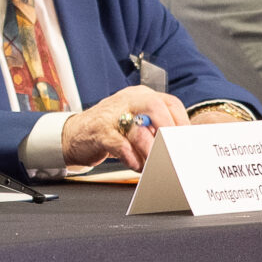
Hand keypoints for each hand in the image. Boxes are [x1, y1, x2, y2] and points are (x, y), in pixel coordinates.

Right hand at [62, 86, 188, 170]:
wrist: (74, 134)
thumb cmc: (111, 130)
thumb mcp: (135, 123)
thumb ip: (155, 129)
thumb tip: (180, 145)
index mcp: (141, 96)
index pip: (169, 103)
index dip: (182, 122)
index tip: (187, 141)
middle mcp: (128, 100)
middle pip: (154, 106)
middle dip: (167, 129)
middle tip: (173, 149)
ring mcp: (112, 114)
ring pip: (137, 127)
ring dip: (150, 149)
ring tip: (155, 163)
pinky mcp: (100, 131)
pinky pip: (119, 144)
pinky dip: (131, 157)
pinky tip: (136, 165)